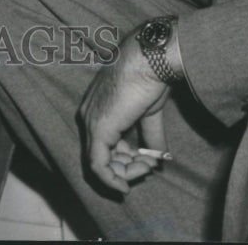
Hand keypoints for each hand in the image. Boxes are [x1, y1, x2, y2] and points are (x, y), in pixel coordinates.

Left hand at [78, 29, 170, 194]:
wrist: (148, 62)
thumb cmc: (148, 80)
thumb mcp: (148, 114)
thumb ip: (149, 137)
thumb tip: (158, 159)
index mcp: (96, 109)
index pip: (105, 144)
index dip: (126, 160)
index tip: (147, 163)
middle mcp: (88, 116)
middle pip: (103, 156)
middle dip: (128, 168)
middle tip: (151, 167)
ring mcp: (91, 123)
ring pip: (101, 164)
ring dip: (127, 173)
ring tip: (149, 166)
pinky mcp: (99, 129)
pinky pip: (99, 166)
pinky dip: (112, 179)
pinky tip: (126, 185)